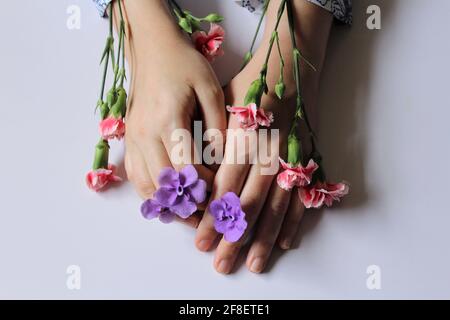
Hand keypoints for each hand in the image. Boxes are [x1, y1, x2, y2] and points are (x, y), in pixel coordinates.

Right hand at [117, 1, 225, 219]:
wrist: (152, 47)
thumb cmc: (184, 64)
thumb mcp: (211, 89)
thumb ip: (218, 127)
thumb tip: (220, 163)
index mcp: (169, 121)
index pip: (188, 171)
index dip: (207, 190)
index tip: (224, 196)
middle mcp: (145, 134)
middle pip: (165, 186)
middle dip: (190, 206)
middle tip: (211, 214)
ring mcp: (133, 138)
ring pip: (146, 187)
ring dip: (168, 206)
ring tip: (191, 214)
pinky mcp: (130, 138)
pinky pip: (136, 176)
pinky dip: (152, 193)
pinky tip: (169, 197)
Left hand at [194, 0, 332, 272]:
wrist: (289, 68)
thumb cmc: (249, 86)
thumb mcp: (222, 103)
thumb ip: (209, 139)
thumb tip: (191, 178)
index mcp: (244, 135)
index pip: (227, 183)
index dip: (213, 214)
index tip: (200, 240)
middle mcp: (270, 149)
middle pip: (252, 200)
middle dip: (235, 235)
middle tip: (221, 263)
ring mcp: (293, 156)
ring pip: (279, 204)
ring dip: (266, 237)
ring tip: (253, 264)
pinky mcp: (309, 160)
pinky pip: (303, 195)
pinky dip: (296, 220)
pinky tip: (286, 243)